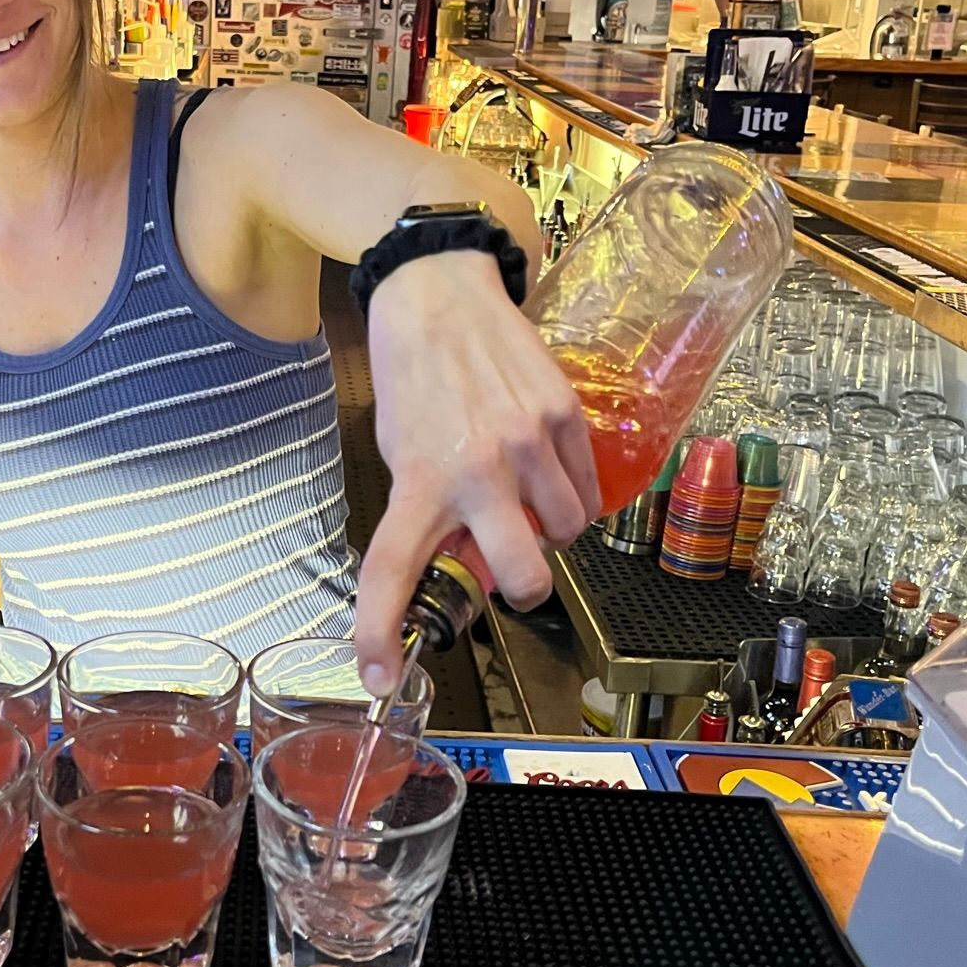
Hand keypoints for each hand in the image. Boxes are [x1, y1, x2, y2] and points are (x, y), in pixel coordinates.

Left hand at [354, 251, 599, 695]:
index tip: (381, 676)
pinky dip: (569, 494)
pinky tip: (542, 467)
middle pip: (526, 578)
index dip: (380, 634)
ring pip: (566, 535)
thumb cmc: (412, 374)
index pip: (393, 571)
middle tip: (506, 562)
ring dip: (547, 532)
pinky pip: (586, 490)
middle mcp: (479, 468)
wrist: (439, 291)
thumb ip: (425, 508)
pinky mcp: (566, 416)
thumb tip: (461, 561)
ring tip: (522, 495)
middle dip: (522, 586)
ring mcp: (530, 442)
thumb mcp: (396, 448)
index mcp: (420, 479)